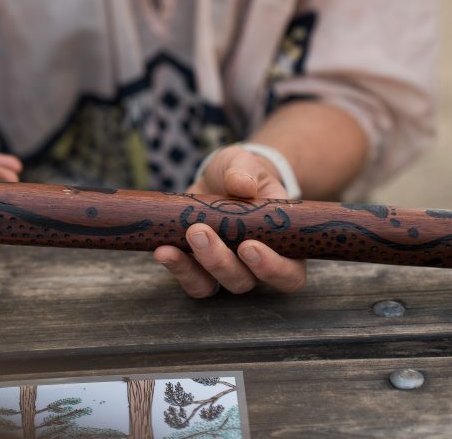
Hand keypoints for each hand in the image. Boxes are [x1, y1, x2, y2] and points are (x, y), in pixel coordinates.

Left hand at [154, 145, 306, 296]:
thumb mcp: (246, 164)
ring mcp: (226, 271)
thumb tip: (241, 183)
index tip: (248, 246)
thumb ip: (245, 171)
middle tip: (199, 232)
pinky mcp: (199, 270)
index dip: (272, 268)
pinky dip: (176, 268)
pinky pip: (191, 281)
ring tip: (172, 245)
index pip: (289, 274)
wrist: (220, 180)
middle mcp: (256, 267)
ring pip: (213, 286)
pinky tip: (162, 249)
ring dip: (192, 268)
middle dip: (220, 261)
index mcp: (284, 247)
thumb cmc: (244, 175)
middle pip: (244, 281)